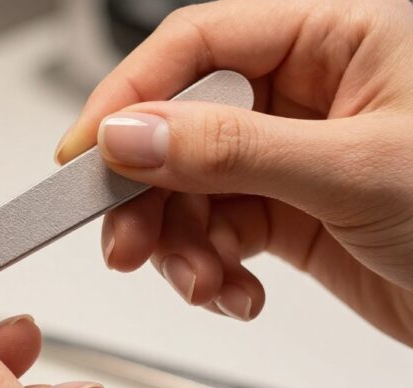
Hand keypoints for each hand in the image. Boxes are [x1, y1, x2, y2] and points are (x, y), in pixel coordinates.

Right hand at [55, 0, 412, 345]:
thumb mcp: (354, 170)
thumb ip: (231, 150)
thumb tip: (132, 135)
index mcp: (334, 39)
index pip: (199, 45)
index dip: (131, 94)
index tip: (88, 152)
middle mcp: (306, 93)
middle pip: (179, 125)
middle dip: (147, 192)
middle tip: (124, 240)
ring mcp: (290, 157)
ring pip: (188, 189)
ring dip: (177, 245)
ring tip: (200, 283)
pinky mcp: (287, 214)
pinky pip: (214, 234)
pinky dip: (209, 270)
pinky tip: (234, 292)